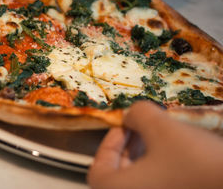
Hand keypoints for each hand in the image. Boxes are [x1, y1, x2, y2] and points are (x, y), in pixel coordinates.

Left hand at [88, 101, 222, 188]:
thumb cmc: (198, 163)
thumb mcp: (162, 128)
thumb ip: (138, 115)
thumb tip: (131, 115)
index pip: (97, 172)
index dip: (108, 144)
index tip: (124, 127)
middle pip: (118, 178)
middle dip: (128, 149)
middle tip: (141, 129)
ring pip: (139, 183)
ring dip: (144, 159)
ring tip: (160, 137)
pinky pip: (156, 187)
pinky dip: (158, 172)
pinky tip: (174, 154)